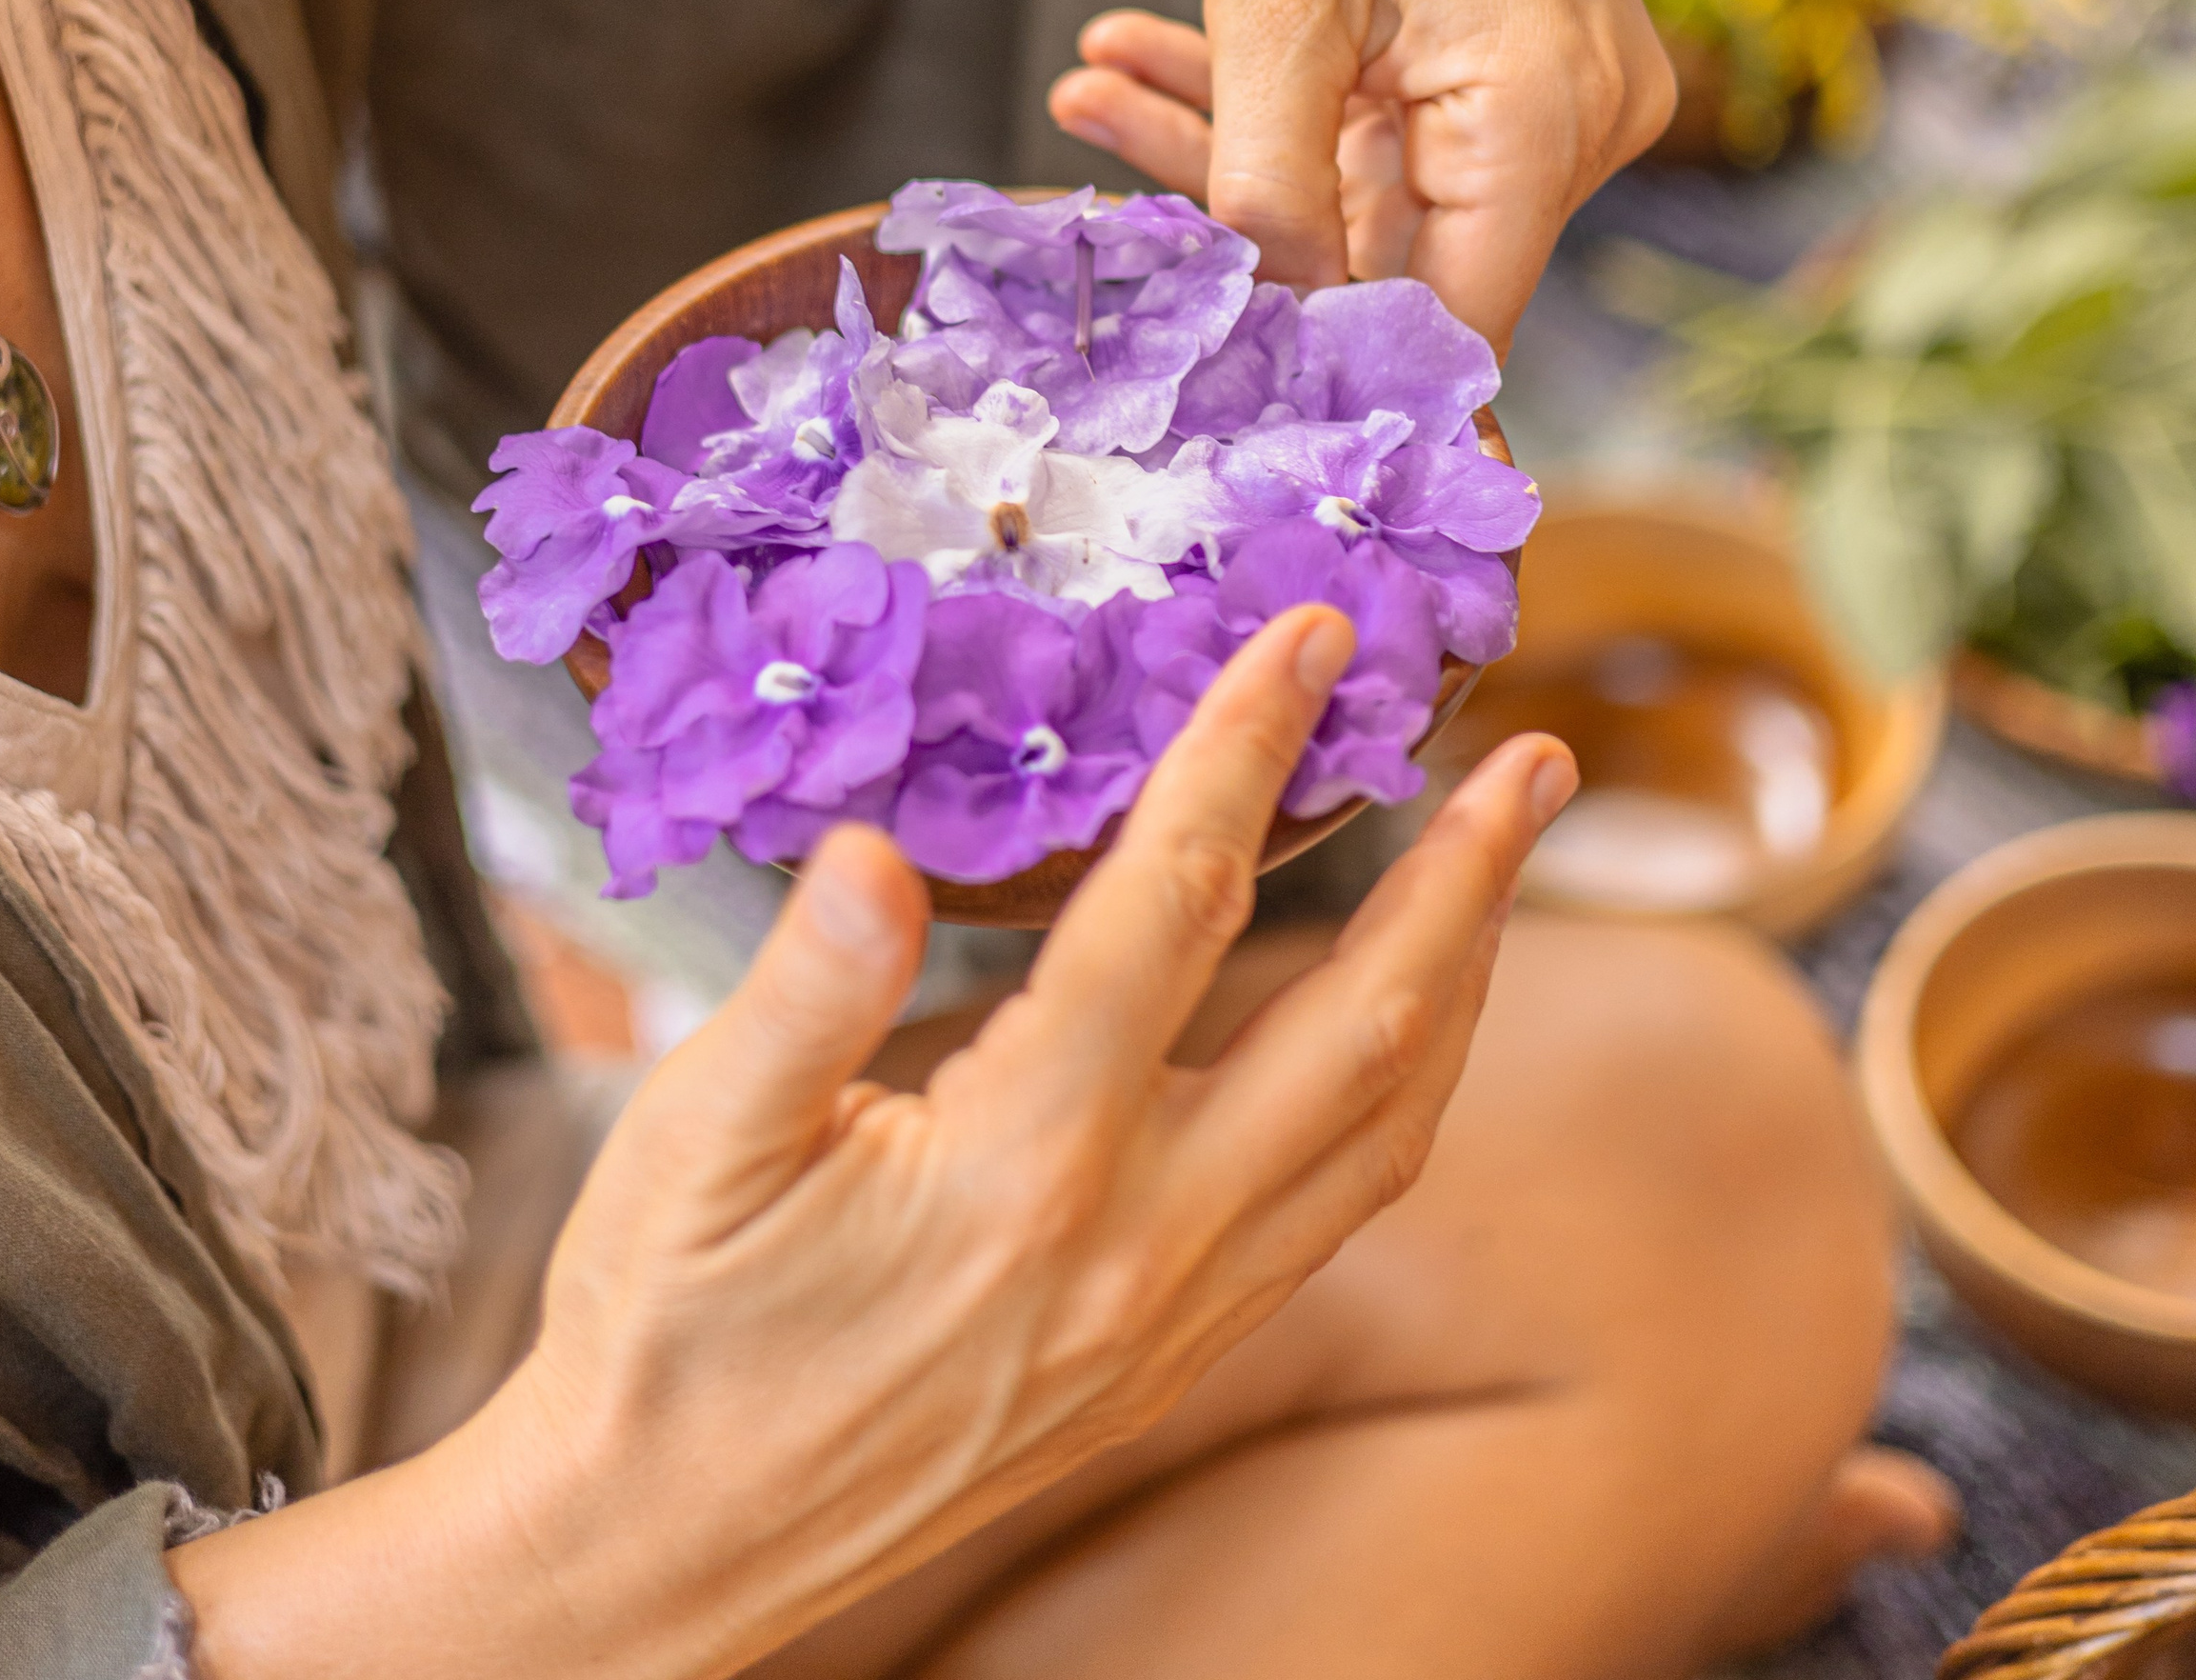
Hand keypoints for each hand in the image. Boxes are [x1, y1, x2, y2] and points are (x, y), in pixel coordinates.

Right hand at [168, 611, 1573, 1679]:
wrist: (660, 1557)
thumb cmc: (661, 1333)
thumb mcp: (691, 1140)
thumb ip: (800, 990)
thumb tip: (875, 854)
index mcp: (1022, 1164)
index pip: (1174, 908)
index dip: (1245, 749)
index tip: (1307, 637)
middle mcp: (1136, 1244)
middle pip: (1362, 1027)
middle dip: (1463, 877)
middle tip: (1535, 755)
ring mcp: (1167, 1317)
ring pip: (1381, 1132)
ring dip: (1462, 987)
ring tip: (1498, 871)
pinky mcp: (1161, 1362)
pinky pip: (1333, 1214)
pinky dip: (1394, 1102)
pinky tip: (1393, 1039)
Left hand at [1054, 0, 1673, 350]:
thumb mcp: (1273, 4)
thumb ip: (1267, 185)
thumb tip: (1268, 333)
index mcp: (1548, 113)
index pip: (1445, 320)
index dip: (1316, 357)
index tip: (1184, 350)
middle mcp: (1590, 118)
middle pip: (1397, 253)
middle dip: (1231, 215)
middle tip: (1083, 141)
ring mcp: (1564, 91)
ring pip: (1373, 190)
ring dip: (1227, 145)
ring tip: (1092, 78)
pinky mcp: (1519, 62)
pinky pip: (1388, 129)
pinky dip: (1278, 104)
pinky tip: (1140, 53)